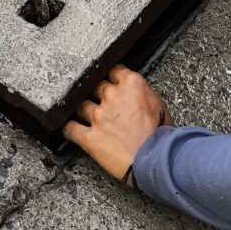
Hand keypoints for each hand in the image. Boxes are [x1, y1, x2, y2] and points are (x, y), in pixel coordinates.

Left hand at [63, 66, 170, 184]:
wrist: (158, 159)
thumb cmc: (161, 134)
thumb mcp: (158, 104)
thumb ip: (140, 94)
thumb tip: (134, 95)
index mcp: (131, 84)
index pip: (113, 70)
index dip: (111, 77)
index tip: (110, 82)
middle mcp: (112, 96)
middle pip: (95, 86)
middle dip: (98, 95)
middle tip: (102, 104)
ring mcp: (99, 117)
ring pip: (81, 106)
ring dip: (84, 111)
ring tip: (85, 116)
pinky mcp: (90, 137)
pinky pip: (71, 129)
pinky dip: (68, 129)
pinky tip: (69, 128)